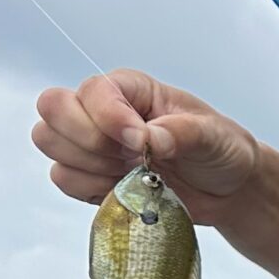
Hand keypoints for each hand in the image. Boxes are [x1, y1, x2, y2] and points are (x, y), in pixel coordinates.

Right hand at [33, 69, 259, 224]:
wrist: (227, 189)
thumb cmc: (220, 150)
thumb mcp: (213, 136)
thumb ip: (181, 133)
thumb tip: (147, 138)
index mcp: (130, 89)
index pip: (91, 90)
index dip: (108, 117)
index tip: (141, 141)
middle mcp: (101, 110)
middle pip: (53, 111)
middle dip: (89, 140)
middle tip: (131, 157)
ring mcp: (91, 143)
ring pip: (51, 144)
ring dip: (90, 165)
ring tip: (133, 173)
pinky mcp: (91, 176)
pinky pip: (64, 180)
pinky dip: (91, 189)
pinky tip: (126, 189)